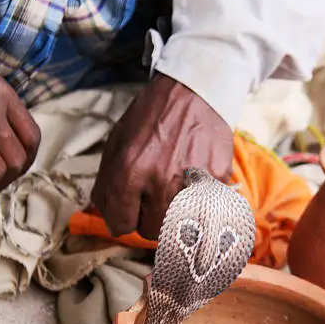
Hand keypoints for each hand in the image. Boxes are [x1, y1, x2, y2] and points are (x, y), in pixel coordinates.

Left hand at [91, 73, 233, 239]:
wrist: (193, 91)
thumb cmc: (152, 116)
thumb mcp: (117, 142)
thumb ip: (107, 184)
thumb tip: (109, 218)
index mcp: (128, 170)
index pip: (120, 224)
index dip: (123, 218)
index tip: (130, 211)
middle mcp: (159, 180)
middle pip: (151, 231)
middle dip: (149, 219)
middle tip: (154, 200)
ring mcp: (191, 181)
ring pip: (178, 228)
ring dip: (174, 216)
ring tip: (174, 193)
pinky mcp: (216, 179)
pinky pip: (204, 210)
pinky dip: (199, 202)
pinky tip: (194, 182)